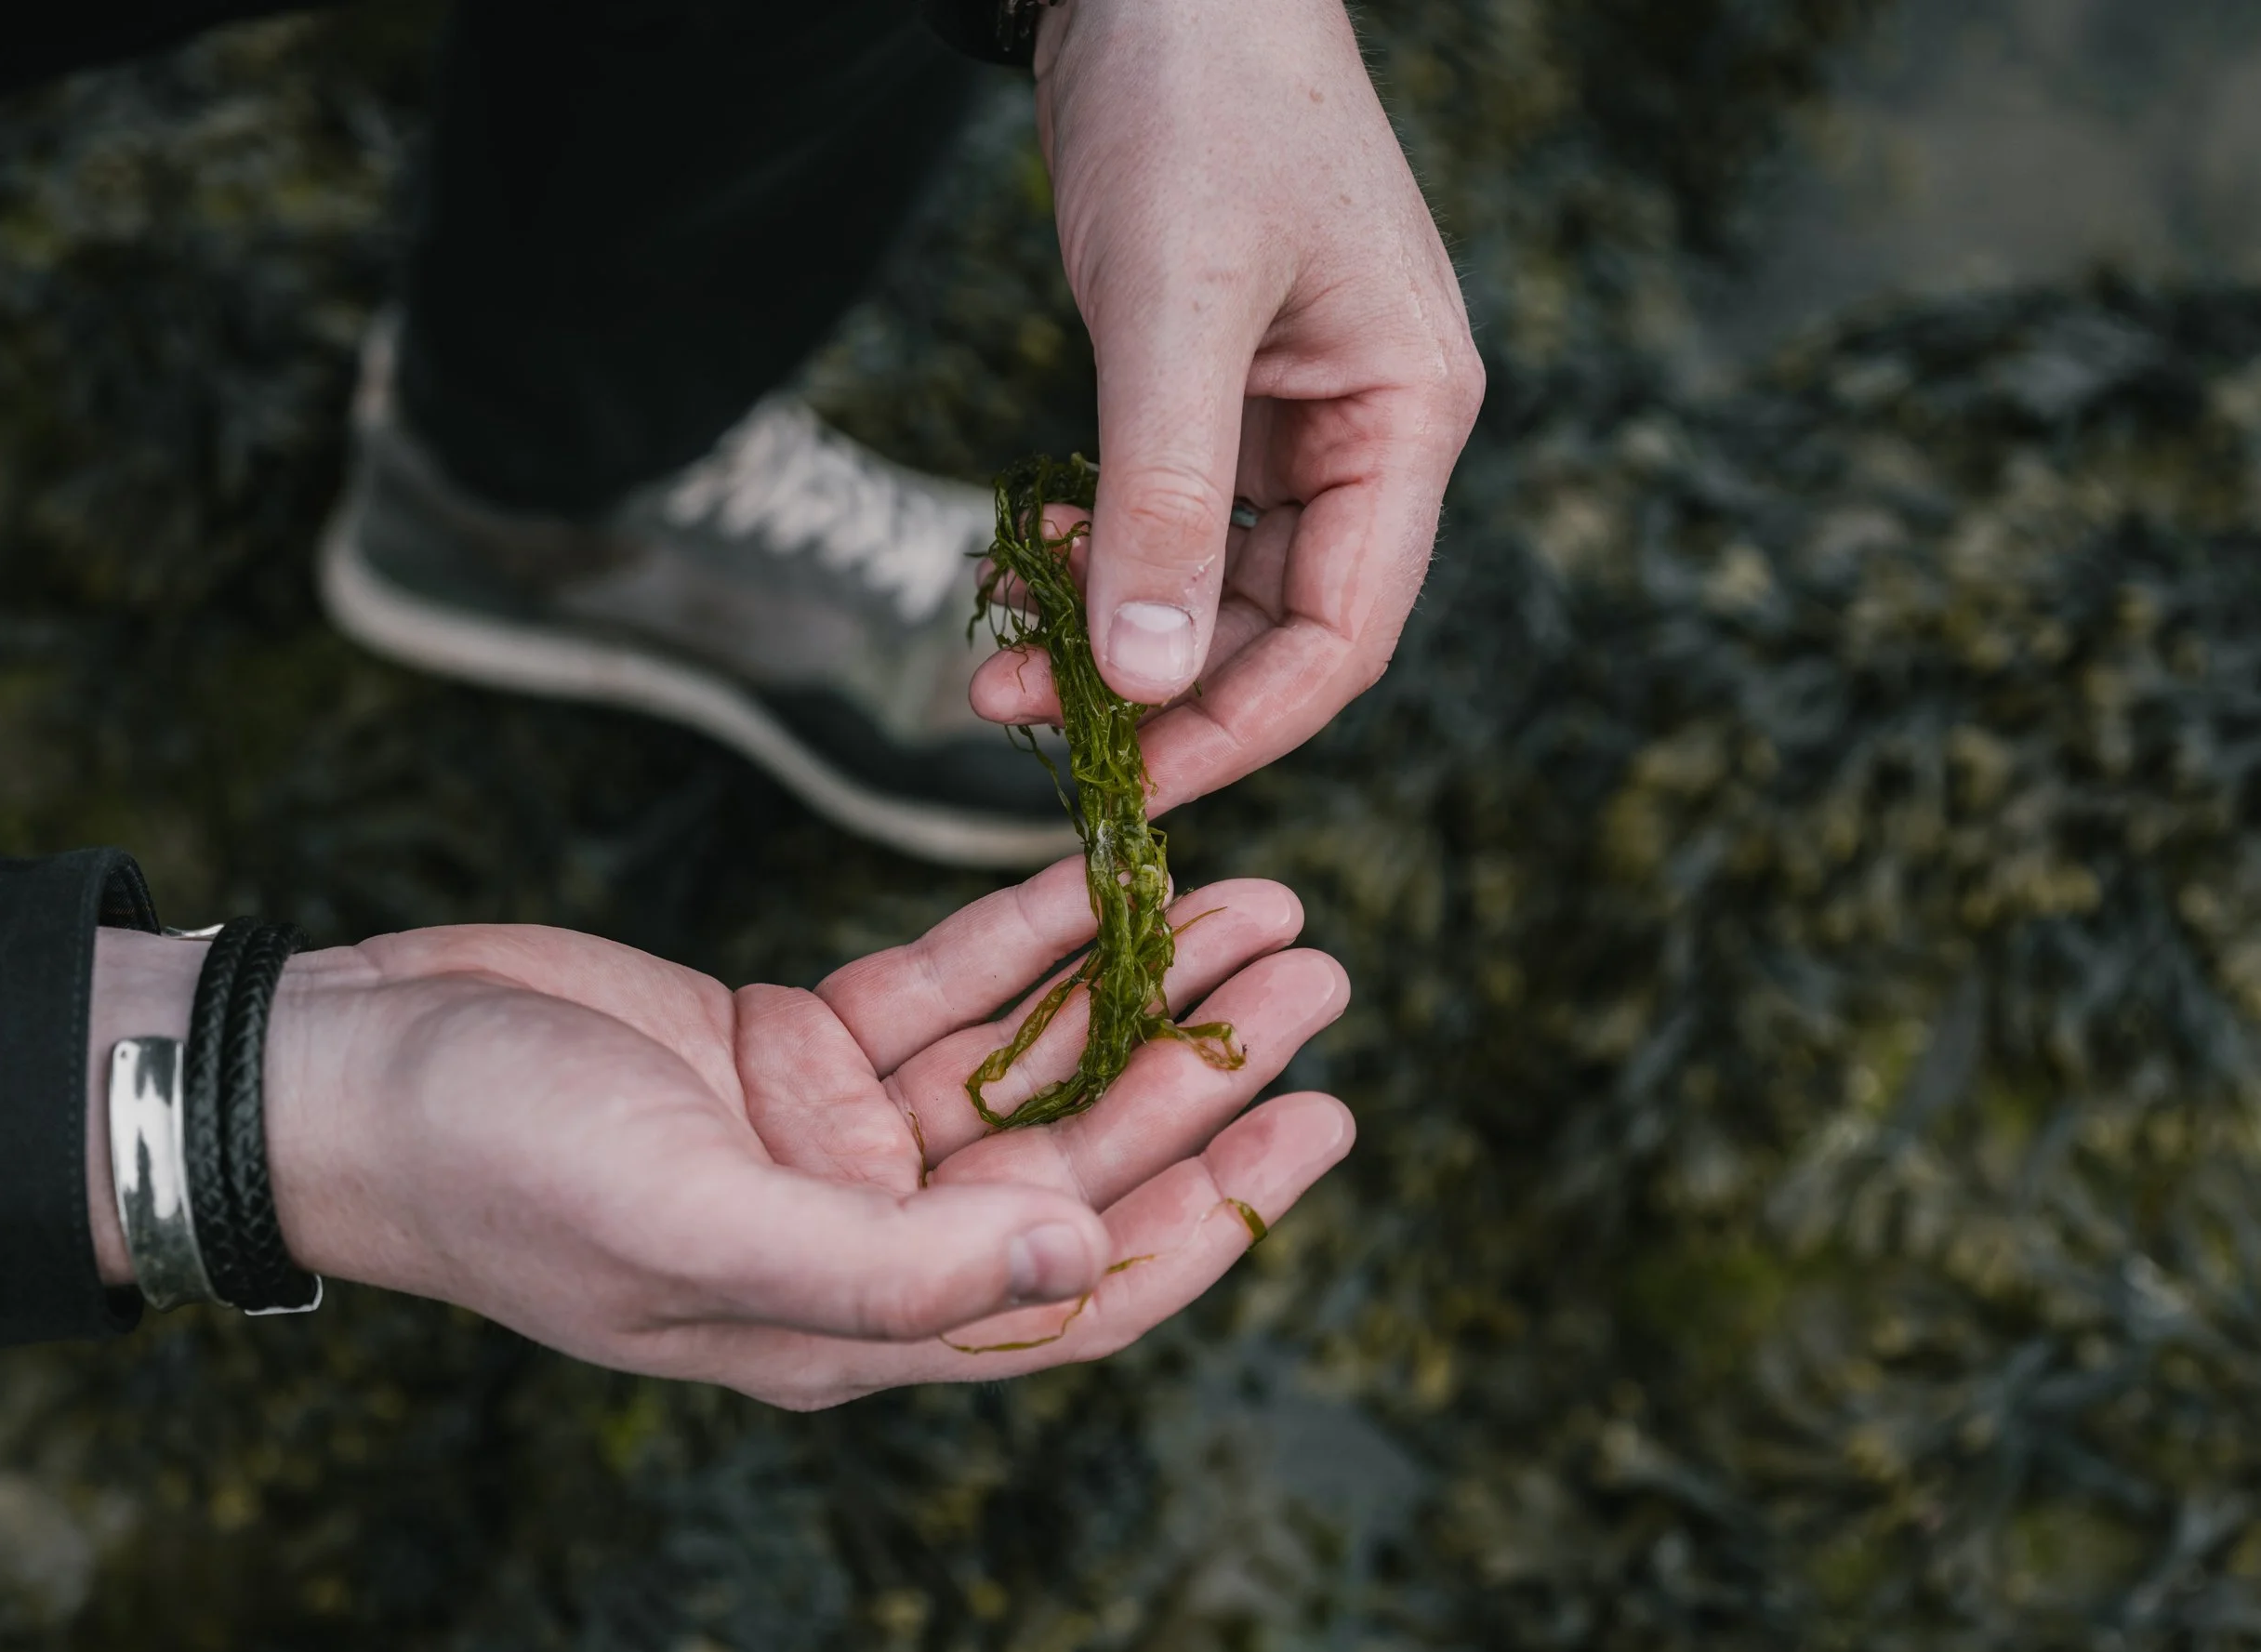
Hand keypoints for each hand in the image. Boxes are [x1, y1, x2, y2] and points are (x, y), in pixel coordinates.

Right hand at [88, 863, 1351, 1406]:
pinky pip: (945, 985)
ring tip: (1259, 904)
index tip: (1319, 1121)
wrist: (352, 1071)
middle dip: (1205, 1070)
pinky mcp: (796, 1043)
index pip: (1081, 1288)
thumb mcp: (698, 1225)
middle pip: (1081, 1157)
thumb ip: (894, 1265)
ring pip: (1029, 1059)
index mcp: (857, 1321)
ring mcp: (835, 1138)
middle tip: (1322, 978)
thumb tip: (1086, 1263)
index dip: (1214, 1212)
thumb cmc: (499, 1168)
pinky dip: (1027, 933)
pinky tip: (1114, 875)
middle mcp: (867, 1236)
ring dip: (1137, 985)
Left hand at [971, 0, 1484, 809]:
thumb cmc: (1194, 102)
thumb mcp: (1172, 306)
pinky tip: (1027, 562)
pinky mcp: (1226, 389)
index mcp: (1410, 415)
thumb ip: (1166, 498)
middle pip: (1282, 625)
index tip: (1133, 788)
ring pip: (1219, 580)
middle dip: (1161, 692)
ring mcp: (1301, 411)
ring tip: (1003, 667)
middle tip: (1027, 727)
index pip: (1347, 633)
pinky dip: (1103, 555)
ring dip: (1117, 634)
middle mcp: (1372, 429)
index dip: (1243, 727)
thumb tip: (1152, 680)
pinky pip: (1175, 516)